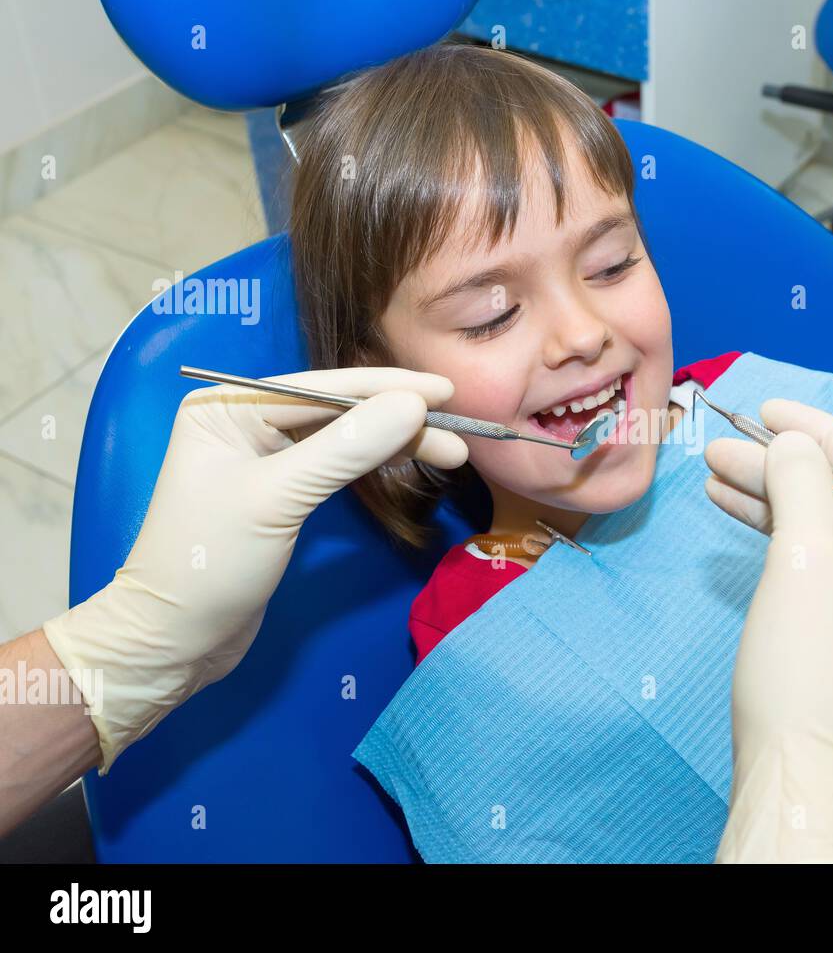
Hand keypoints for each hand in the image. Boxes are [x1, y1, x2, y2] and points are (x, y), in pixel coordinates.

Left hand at [41, 368, 466, 771]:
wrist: (173, 642)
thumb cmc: (210, 563)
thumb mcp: (278, 499)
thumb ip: (346, 448)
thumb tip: (414, 405)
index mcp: (226, 407)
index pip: (321, 387)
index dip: (388, 387)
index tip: (447, 389)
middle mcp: (243, 421)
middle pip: (337, 409)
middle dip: (398, 418)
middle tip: (462, 429)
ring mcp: (263, 457)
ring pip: (343, 437)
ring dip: (396, 442)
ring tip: (454, 452)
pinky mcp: (281, 493)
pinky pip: (337, 464)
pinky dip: (376, 464)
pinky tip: (411, 461)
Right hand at [705, 398, 832, 861]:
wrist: (802, 783)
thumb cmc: (814, 665)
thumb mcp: (808, 557)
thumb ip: (804, 482)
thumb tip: (796, 443)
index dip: (822, 429)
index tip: (766, 406)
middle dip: (787, 466)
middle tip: (724, 443)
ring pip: (828, 533)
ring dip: (774, 499)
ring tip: (715, 475)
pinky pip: (818, 570)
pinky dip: (778, 541)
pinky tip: (736, 516)